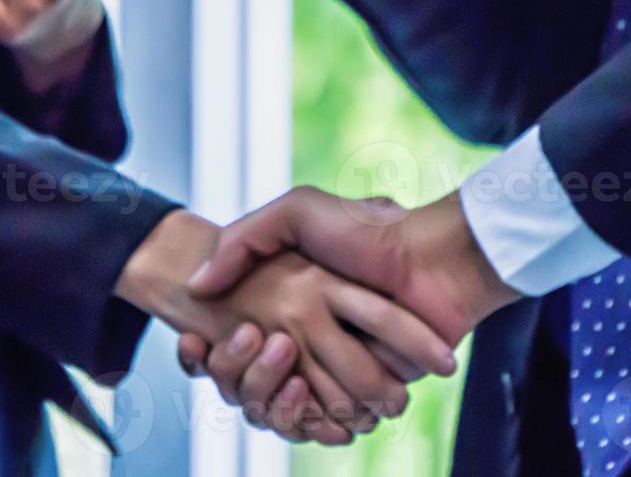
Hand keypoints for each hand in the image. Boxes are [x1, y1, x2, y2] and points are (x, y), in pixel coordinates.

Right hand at [115, 210, 456, 443]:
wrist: (437, 261)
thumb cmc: (371, 231)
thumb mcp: (298, 211)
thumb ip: (244, 239)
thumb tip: (197, 285)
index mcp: (295, 298)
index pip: (234, 339)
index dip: (212, 347)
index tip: (192, 340)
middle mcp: (314, 334)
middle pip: (252, 376)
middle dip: (235, 372)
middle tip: (231, 352)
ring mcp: (340, 363)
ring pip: (284, 403)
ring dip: (268, 399)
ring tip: (273, 375)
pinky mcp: (367, 389)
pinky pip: (324, 419)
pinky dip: (308, 419)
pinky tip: (294, 398)